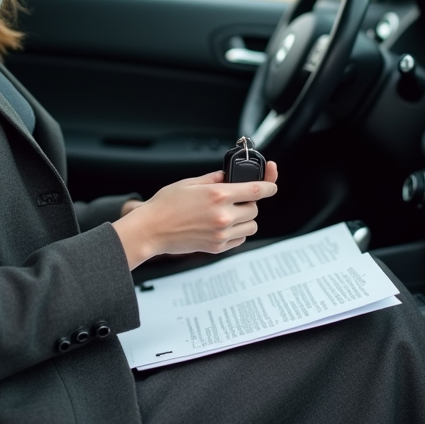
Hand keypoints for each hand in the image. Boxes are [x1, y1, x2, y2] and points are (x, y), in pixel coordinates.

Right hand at [111, 161, 278, 269]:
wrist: (151, 230)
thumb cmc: (165, 206)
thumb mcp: (189, 183)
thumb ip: (214, 178)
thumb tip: (229, 177)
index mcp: (218, 195)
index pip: (256, 190)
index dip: (269, 185)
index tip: (272, 185)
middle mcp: (223, 215)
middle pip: (254, 208)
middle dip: (248, 202)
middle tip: (233, 200)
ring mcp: (222, 233)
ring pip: (251, 225)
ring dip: (245, 218)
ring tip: (228, 214)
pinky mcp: (218, 247)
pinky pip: (240, 238)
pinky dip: (237, 232)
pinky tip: (222, 226)